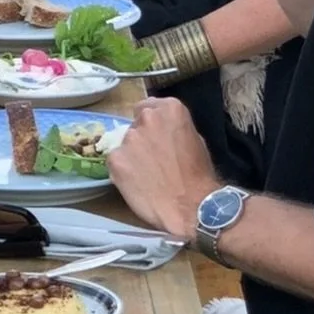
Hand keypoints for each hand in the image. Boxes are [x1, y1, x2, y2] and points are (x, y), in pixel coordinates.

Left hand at [107, 96, 217, 237]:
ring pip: (124, 144)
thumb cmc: (199, 176)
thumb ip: (174, 129)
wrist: (191, 207)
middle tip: (152, 158)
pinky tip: (136, 183)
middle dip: (141, 138)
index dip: (151, 123)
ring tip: (146, 175)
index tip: (155, 136)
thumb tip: (163, 131)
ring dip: (132, 155)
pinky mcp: (115, 159)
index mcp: (169, 109)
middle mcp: (146, 118)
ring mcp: (128, 138)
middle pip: (135, 123)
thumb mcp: (195, 140)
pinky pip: (115, 162)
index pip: (148, 106)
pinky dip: (123, 171)